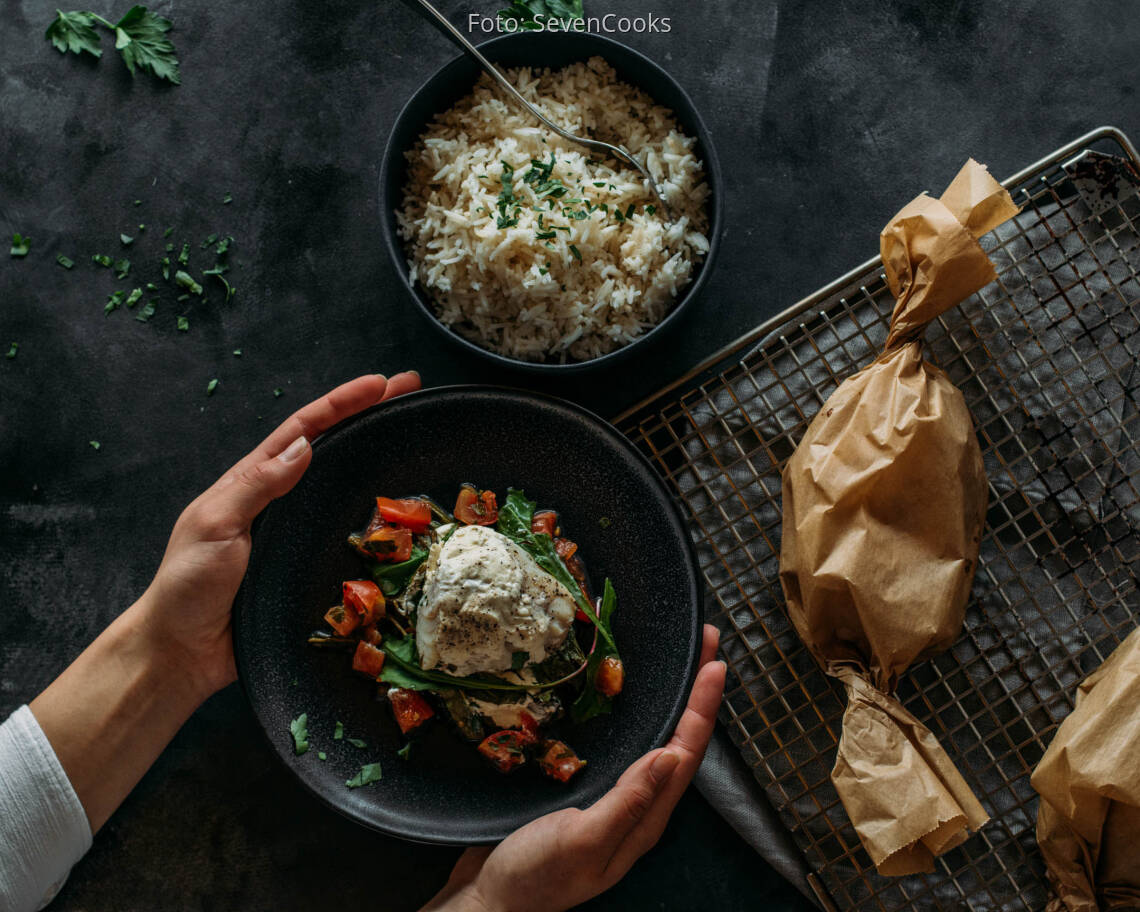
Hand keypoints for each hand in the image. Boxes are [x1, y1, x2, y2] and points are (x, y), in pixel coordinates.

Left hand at [136, 371, 420, 699]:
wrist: (185, 651)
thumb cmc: (187, 587)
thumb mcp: (213, 525)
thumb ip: (255, 486)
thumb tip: (302, 447)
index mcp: (254, 482)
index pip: (305, 430)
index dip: (342, 403)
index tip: (380, 384)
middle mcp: (282, 501)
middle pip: (333, 449)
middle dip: (370, 417)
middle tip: (410, 394)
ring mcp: (298, 534)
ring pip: (345, 488)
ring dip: (378, 460)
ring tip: (412, 436)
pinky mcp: (310, 568)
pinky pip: (350, 538)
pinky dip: (377, 520)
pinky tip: (402, 515)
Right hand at [424, 625, 725, 911]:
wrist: (487, 901)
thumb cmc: (533, 877)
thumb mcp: (582, 840)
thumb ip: (628, 802)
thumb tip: (671, 756)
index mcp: (644, 819)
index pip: (685, 754)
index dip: (703, 708)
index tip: (715, 663)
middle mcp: (637, 807)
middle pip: (679, 741)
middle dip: (697, 693)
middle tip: (706, 643)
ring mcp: (612, 798)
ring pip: (654, 740)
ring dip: (672, 700)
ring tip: (682, 660)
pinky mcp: (586, 789)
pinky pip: (624, 745)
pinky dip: (637, 714)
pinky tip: (626, 696)